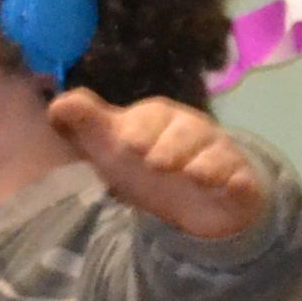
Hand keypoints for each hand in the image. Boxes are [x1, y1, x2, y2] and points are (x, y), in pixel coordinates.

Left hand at [50, 89, 267, 240]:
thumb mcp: (113, 145)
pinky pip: (243, 180)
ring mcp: (219, 156)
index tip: (128, 144)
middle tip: (155, 162)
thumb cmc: (149, 161)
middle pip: (187, 132)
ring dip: (204, 164)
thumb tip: (58, 103)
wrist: (196, 196)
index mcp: (163, 119)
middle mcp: (194, 132)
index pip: (153, 116)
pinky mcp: (238, 182)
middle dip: (171, 145)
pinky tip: (235, 186)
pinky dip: (240, 183)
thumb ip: (87, 123)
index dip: (141, 128)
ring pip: (216, 154)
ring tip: (192, 175)